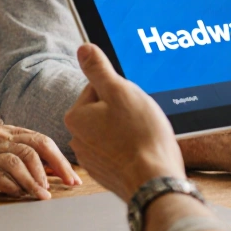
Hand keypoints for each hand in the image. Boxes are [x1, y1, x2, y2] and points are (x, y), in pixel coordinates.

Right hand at [0, 126, 80, 198]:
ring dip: (35, 179)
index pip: (42, 141)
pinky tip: (19, 194)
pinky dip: (11, 185)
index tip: (73, 177)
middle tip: (68, 184)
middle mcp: (1, 138)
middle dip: (56, 166)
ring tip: (44, 194)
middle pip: (36, 147)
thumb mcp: (0, 149)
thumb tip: (54, 170)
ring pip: (19, 160)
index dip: (61, 159)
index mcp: (9, 132)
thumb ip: (24, 156)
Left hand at [64, 43, 185, 201]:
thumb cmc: (140, 136)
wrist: (154, 182)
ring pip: (112, 129)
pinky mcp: (106, 171)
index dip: (120, 91)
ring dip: (127, 129)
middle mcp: (77, 138)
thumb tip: (83, 49)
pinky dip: (130, 148)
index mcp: (76, 116)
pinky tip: (142, 151)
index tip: (131, 104)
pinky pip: (118, 150)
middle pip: (104, 109)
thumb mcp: (120, 91)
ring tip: (142, 137)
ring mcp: (91, 157)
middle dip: (124, 110)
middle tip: (139, 121)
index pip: (98, 87)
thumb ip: (98, 68)